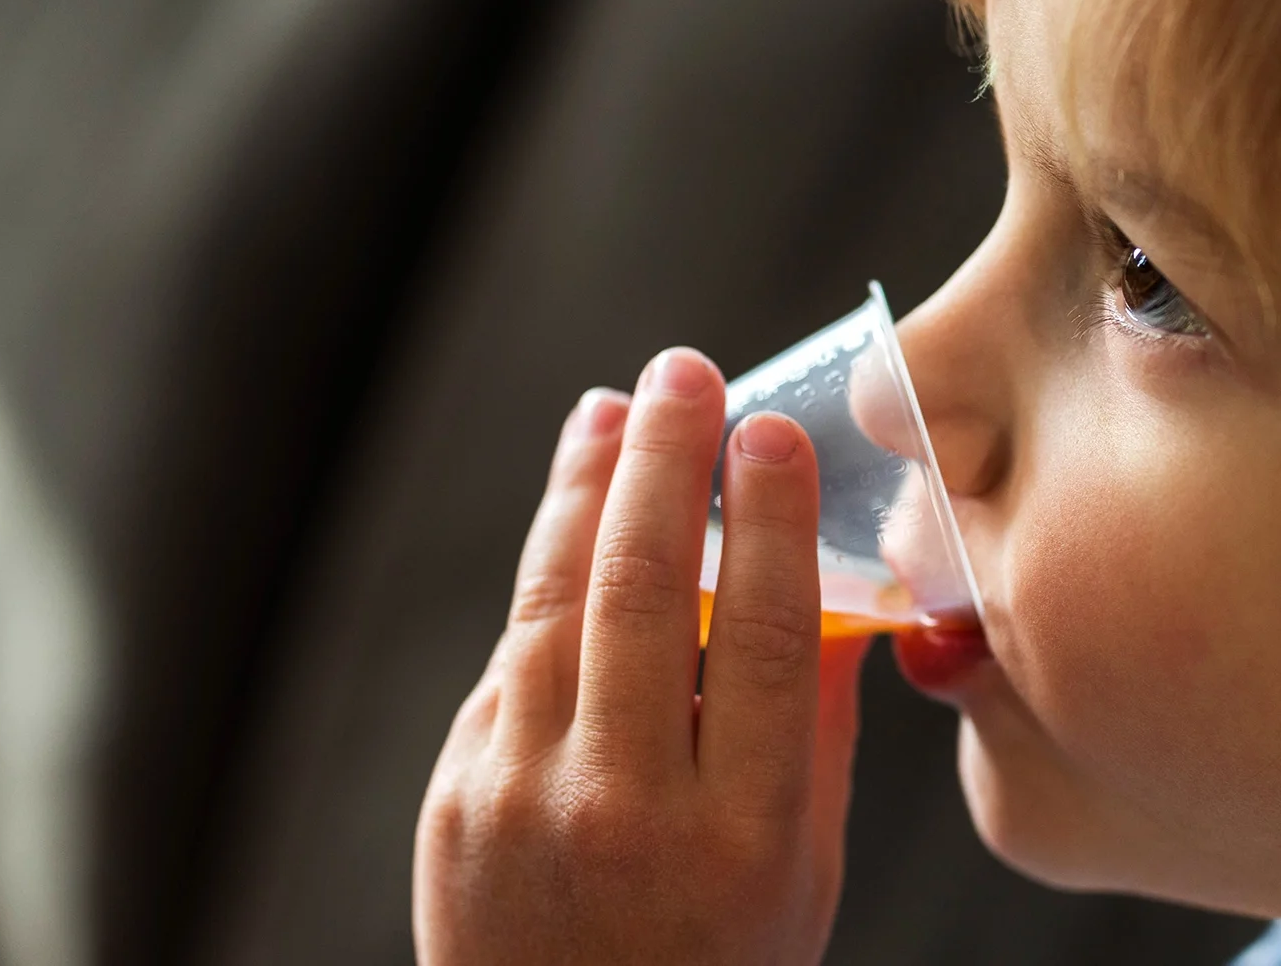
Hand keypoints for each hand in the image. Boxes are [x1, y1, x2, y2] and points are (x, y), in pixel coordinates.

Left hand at [414, 347, 871, 965]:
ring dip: (586, 487)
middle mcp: (624, 810)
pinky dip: (549, 574)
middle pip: (642, 591)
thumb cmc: (715, 964)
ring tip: (616, 409)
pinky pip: (514, 658)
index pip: (758, 637)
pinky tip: (577, 509)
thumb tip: (823, 584)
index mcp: (739, 837)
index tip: (772, 430)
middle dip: (664, 461)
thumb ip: (810, 732)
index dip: (767, 519)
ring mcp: (523, 799)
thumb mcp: (800, 875)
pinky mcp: (457, 794)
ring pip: (555, 600)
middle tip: (684, 374)